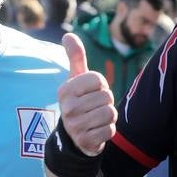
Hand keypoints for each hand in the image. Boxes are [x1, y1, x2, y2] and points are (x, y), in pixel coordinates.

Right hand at [58, 33, 116, 156]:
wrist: (73, 137)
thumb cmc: (79, 101)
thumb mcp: (75, 80)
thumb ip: (75, 57)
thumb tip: (67, 35)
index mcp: (65, 90)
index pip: (98, 80)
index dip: (101, 85)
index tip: (91, 92)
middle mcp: (68, 108)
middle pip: (106, 97)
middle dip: (106, 102)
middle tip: (94, 108)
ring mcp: (75, 126)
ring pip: (110, 113)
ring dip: (109, 117)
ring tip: (96, 119)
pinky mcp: (85, 141)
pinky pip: (111, 130)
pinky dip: (108, 130)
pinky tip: (97, 131)